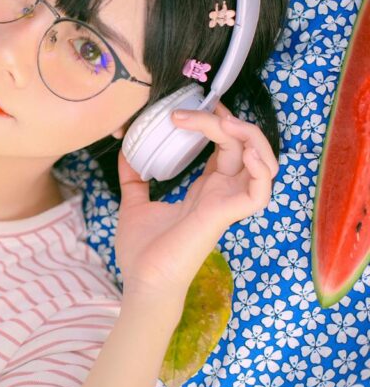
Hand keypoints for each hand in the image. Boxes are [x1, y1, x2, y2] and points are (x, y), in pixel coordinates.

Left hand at [114, 99, 279, 302]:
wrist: (142, 281)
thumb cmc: (143, 251)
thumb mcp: (134, 204)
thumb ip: (134, 178)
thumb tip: (125, 152)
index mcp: (206, 190)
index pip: (225, 147)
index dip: (217, 122)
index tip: (191, 105)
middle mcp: (222, 193)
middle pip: (242, 145)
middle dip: (223, 119)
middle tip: (186, 110)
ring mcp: (227, 203)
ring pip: (260, 159)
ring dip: (246, 134)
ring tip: (218, 120)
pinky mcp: (227, 214)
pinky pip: (261, 188)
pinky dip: (260, 165)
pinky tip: (242, 150)